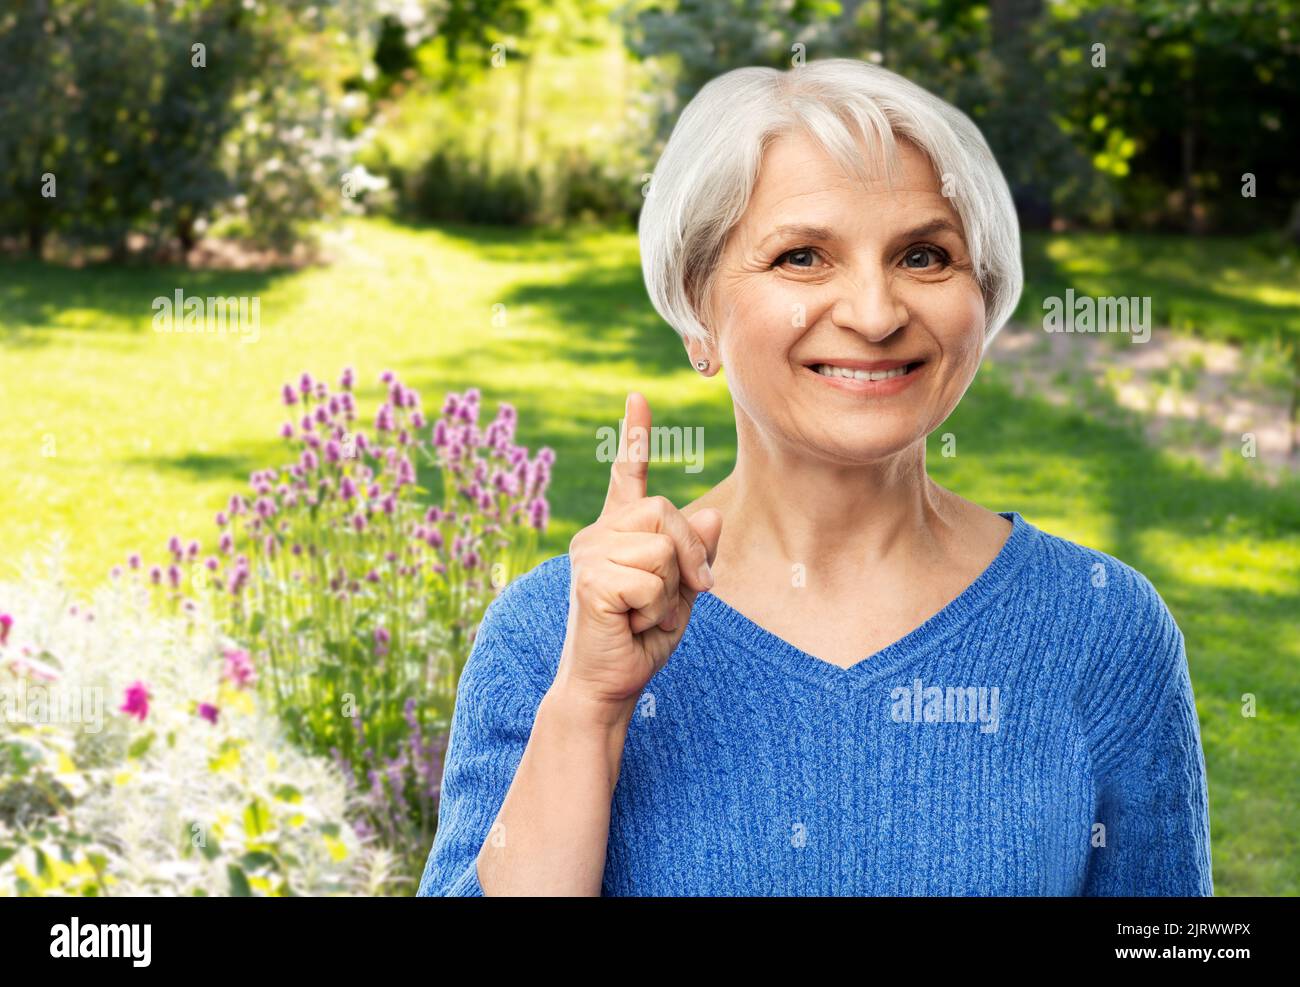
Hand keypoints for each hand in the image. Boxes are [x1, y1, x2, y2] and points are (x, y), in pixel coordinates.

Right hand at [557, 391, 722, 712]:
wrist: (607, 686)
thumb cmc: (639, 642)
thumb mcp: (681, 595)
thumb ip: (695, 557)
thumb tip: (715, 517)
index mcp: (617, 534)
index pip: (626, 475)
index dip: (635, 436)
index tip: (639, 396)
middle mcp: (597, 535)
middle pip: (666, 511)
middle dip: (689, 555)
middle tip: (679, 596)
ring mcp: (588, 554)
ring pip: (662, 546)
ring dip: (670, 589)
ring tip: (644, 613)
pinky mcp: (589, 579)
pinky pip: (650, 578)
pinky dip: (654, 608)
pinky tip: (630, 623)